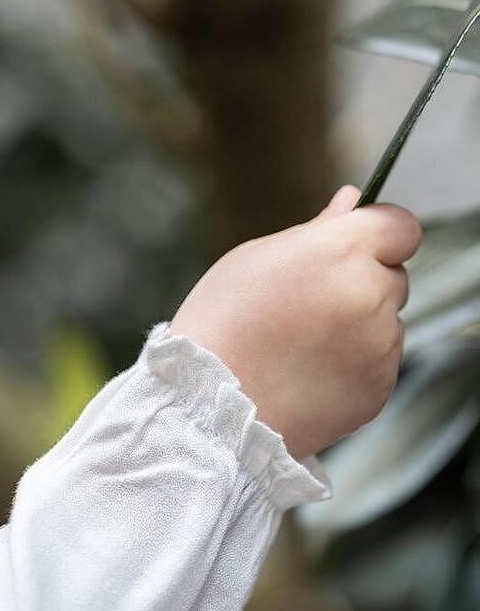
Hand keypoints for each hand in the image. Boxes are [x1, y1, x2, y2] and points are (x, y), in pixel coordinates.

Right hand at [168, 186, 421, 460]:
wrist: (209, 408)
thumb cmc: (220, 326)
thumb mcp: (254, 259)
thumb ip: (315, 230)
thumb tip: (352, 201)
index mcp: (341, 252)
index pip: (401, 226)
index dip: (378, 233)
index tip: (355, 247)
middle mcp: (371, 296)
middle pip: (393, 276)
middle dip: (362, 284)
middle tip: (307, 307)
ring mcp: (380, 348)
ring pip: (386, 324)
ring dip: (358, 328)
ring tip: (300, 348)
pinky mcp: (378, 389)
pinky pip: (378, 366)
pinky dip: (352, 367)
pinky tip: (307, 374)